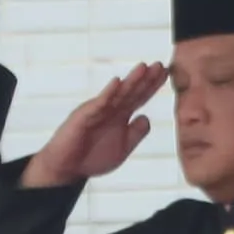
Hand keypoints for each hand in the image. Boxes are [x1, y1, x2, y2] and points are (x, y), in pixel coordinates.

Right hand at [27, 62, 167, 188]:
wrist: (66, 169)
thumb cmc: (92, 158)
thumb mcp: (123, 148)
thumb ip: (135, 133)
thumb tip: (147, 117)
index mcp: (120, 116)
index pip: (139, 97)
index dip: (152, 86)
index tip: (166, 72)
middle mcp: (110, 109)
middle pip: (131, 91)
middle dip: (145, 79)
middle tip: (160, 65)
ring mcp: (97, 111)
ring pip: (117, 94)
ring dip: (130, 81)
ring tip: (143, 67)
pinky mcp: (83, 117)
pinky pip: (98, 104)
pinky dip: (107, 93)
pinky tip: (117, 82)